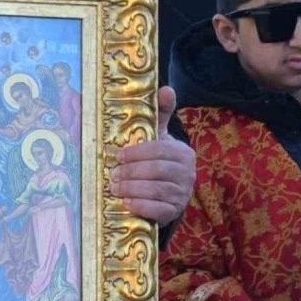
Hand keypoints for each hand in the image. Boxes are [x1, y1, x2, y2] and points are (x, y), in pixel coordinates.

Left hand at [112, 87, 195, 225]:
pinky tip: (126, 202)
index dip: (137, 153)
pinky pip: (158, 210)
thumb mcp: (161, 138)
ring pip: (156, 190)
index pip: (160, 150)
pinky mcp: (174, 212)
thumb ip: (161, 115)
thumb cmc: (159, 162)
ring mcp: (182, 195)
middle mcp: (187, 174)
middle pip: (157, 170)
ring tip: (114, 187)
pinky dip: (140, 205)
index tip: (118, 155)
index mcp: (183, 153)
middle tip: (113, 173)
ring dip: (132, 188)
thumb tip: (166, 88)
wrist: (168, 195)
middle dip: (131, 172)